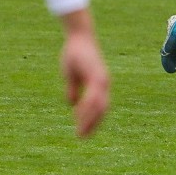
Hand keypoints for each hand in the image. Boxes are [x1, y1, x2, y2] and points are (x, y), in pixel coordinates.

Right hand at [60, 10, 109, 136]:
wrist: (78, 36)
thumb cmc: (75, 54)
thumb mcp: (72, 75)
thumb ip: (73, 88)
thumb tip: (71, 103)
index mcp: (100, 84)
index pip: (100, 107)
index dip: (93, 121)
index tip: (84, 133)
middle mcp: (103, 83)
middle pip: (102, 110)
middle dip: (92, 125)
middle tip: (82, 138)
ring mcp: (101, 79)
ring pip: (98, 105)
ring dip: (89, 120)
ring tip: (79, 132)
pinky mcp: (96, 75)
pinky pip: (92, 96)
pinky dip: (86, 108)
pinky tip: (77, 116)